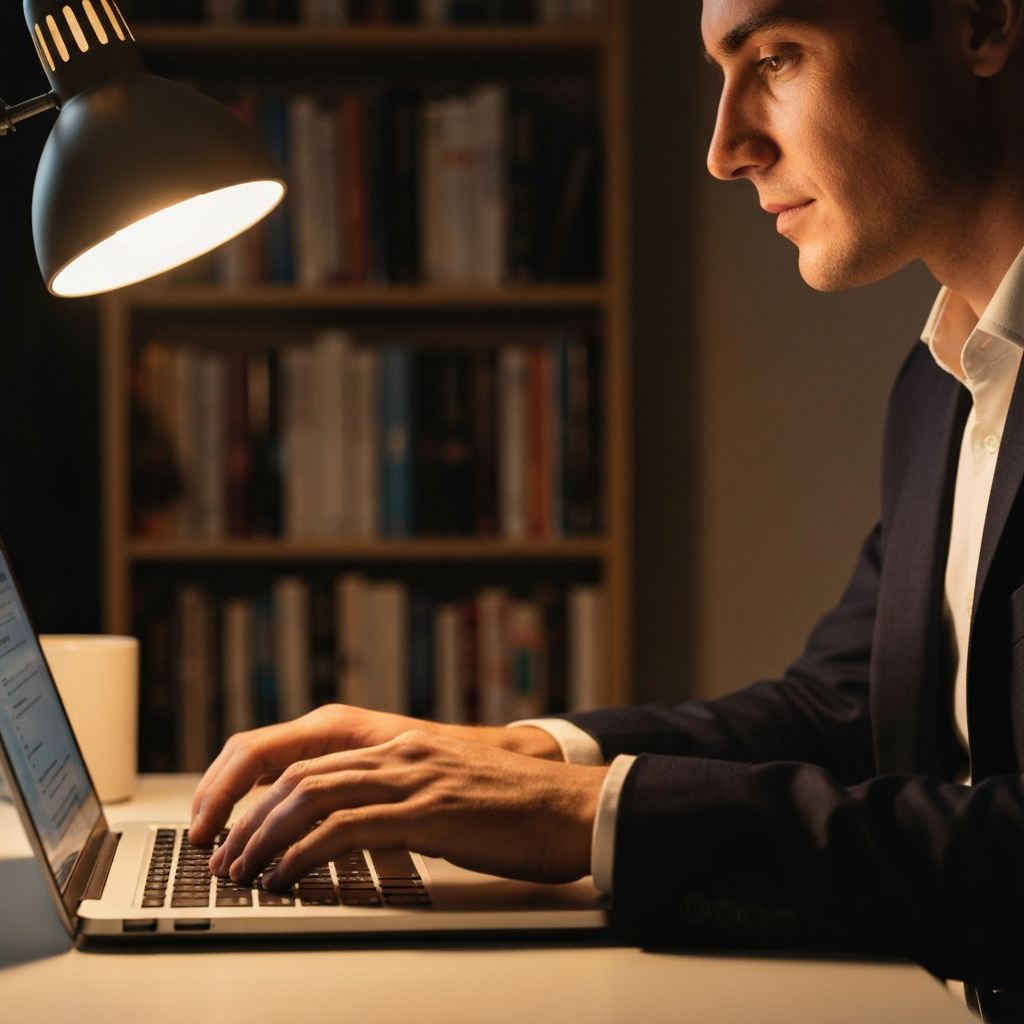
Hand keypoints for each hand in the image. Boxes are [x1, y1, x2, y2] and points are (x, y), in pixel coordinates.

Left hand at [207, 730, 606, 887]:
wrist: (573, 807)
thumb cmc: (516, 809)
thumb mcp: (447, 790)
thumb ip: (401, 798)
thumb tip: (351, 833)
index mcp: (401, 744)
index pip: (306, 757)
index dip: (257, 789)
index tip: (231, 826)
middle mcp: (400, 752)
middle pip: (297, 775)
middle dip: (248, 818)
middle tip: (223, 858)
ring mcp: (414, 778)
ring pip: (312, 796)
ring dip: (265, 837)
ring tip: (242, 873)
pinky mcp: (429, 812)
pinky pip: (347, 829)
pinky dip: (305, 854)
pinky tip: (287, 879)